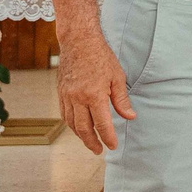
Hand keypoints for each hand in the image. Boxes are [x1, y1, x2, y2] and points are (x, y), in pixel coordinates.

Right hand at [57, 36, 135, 154]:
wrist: (78, 41)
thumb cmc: (101, 57)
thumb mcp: (117, 77)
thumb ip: (122, 100)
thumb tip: (130, 117)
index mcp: (94, 95)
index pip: (102, 124)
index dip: (108, 137)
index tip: (112, 146)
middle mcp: (78, 98)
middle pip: (84, 128)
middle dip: (92, 142)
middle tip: (99, 150)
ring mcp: (67, 95)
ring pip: (72, 123)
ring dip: (81, 135)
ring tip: (90, 141)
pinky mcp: (61, 92)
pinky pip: (64, 114)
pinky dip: (71, 124)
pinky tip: (78, 128)